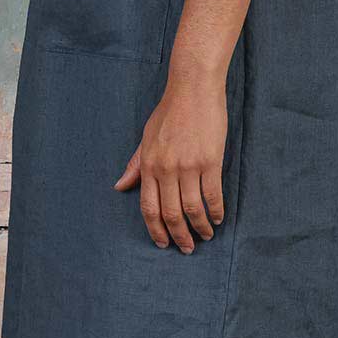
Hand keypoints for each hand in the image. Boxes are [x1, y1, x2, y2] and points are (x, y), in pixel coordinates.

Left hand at [114, 61, 227, 251]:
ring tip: (206, 235)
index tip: (163, 243)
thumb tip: (120, 186)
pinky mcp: (210, 161)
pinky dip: (216, 210)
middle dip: (179, 236)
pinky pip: (212, 194)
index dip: (156, 229)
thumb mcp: (145, 138)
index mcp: (149, 165)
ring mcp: (188, 166)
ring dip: (200, 228)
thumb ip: (135, 165)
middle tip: (187, 248)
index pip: (148, 207)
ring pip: (193, 209)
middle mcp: (166, 169)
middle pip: (171, 214)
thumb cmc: (169, 112)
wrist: (193, 89)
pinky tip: (218, 217)